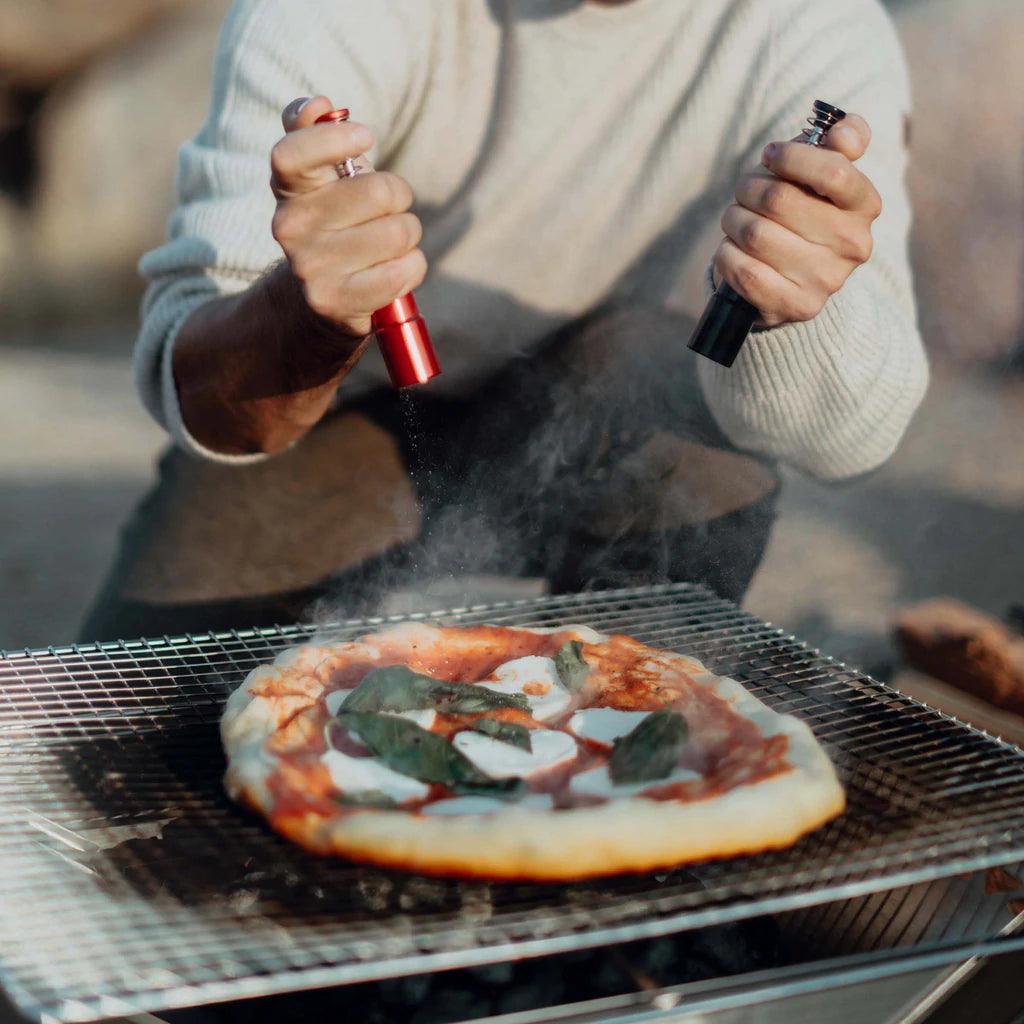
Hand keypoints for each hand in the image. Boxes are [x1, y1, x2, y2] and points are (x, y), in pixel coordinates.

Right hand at [269, 95, 426, 337]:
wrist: (316, 305)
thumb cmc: (332, 230)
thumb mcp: (320, 183)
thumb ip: (314, 135)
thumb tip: (320, 104)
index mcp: (288, 191)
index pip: (292, 153)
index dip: (335, 139)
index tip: (368, 137)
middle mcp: (290, 228)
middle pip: (380, 192)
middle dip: (400, 199)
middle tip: (388, 213)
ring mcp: (311, 268)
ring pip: (399, 233)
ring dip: (408, 238)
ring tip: (388, 247)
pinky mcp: (336, 302)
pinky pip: (403, 270)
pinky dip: (412, 269)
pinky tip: (395, 272)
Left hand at [713, 114, 881, 326]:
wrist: (786, 279)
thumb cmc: (799, 211)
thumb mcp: (819, 171)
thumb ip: (841, 140)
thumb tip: (844, 132)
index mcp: (865, 205)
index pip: (834, 171)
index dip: (792, 157)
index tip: (770, 155)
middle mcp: (854, 245)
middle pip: (779, 200)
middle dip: (749, 188)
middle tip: (744, 192)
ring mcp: (827, 280)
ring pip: (755, 235)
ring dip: (733, 221)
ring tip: (736, 222)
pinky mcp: (797, 306)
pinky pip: (745, 272)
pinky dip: (727, 256)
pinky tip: (733, 252)